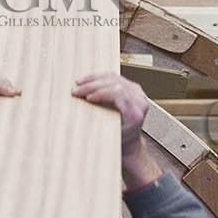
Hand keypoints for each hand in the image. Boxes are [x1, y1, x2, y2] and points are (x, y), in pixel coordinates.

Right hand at [72, 72, 162, 189]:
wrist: (130, 141)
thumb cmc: (119, 140)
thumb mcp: (109, 137)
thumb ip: (100, 127)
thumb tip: (80, 122)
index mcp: (135, 114)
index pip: (118, 94)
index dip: (101, 93)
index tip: (87, 97)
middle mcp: (140, 101)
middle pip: (114, 84)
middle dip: (92, 85)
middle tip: (77, 90)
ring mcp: (138, 93)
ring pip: (114, 78)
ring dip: (94, 79)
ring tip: (79, 84)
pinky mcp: (133, 88)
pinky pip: (115, 77)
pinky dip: (99, 78)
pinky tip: (88, 80)